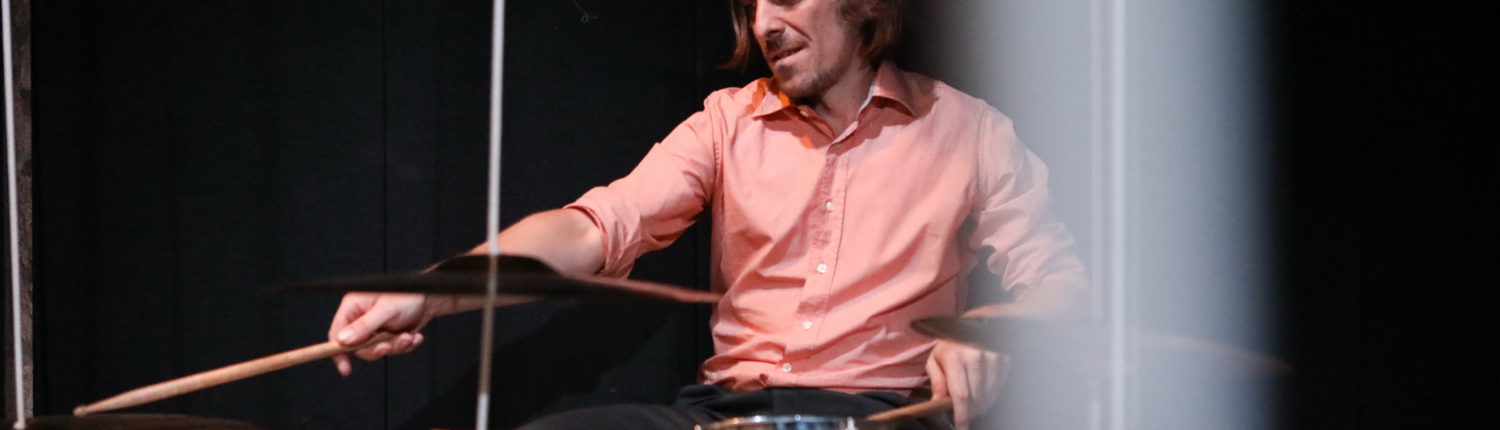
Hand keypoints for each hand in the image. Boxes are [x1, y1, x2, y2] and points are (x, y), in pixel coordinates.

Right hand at [327, 292, 443, 375]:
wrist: (431, 299)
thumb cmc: (407, 296)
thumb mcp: (385, 311)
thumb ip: (364, 326)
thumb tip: (342, 340)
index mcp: (353, 307)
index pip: (336, 333)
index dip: (338, 352)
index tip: (346, 368)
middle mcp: (360, 319)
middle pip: (357, 347)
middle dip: (377, 349)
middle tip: (389, 345)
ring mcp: (374, 329)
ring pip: (376, 351)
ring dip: (395, 347)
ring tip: (408, 336)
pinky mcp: (387, 336)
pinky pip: (390, 350)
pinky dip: (403, 346)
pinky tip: (413, 336)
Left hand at [926, 340, 1008, 429]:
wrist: (971, 323)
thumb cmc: (950, 345)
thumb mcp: (935, 360)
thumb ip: (936, 381)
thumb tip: (937, 403)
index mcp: (955, 357)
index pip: (961, 395)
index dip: (962, 415)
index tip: (961, 427)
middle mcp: (976, 356)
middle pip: (977, 398)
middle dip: (971, 412)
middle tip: (965, 415)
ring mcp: (993, 356)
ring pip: (990, 394)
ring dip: (983, 405)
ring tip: (974, 406)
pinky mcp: (1004, 357)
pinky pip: (1000, 385)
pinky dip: (992, 393)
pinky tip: (984, 392)